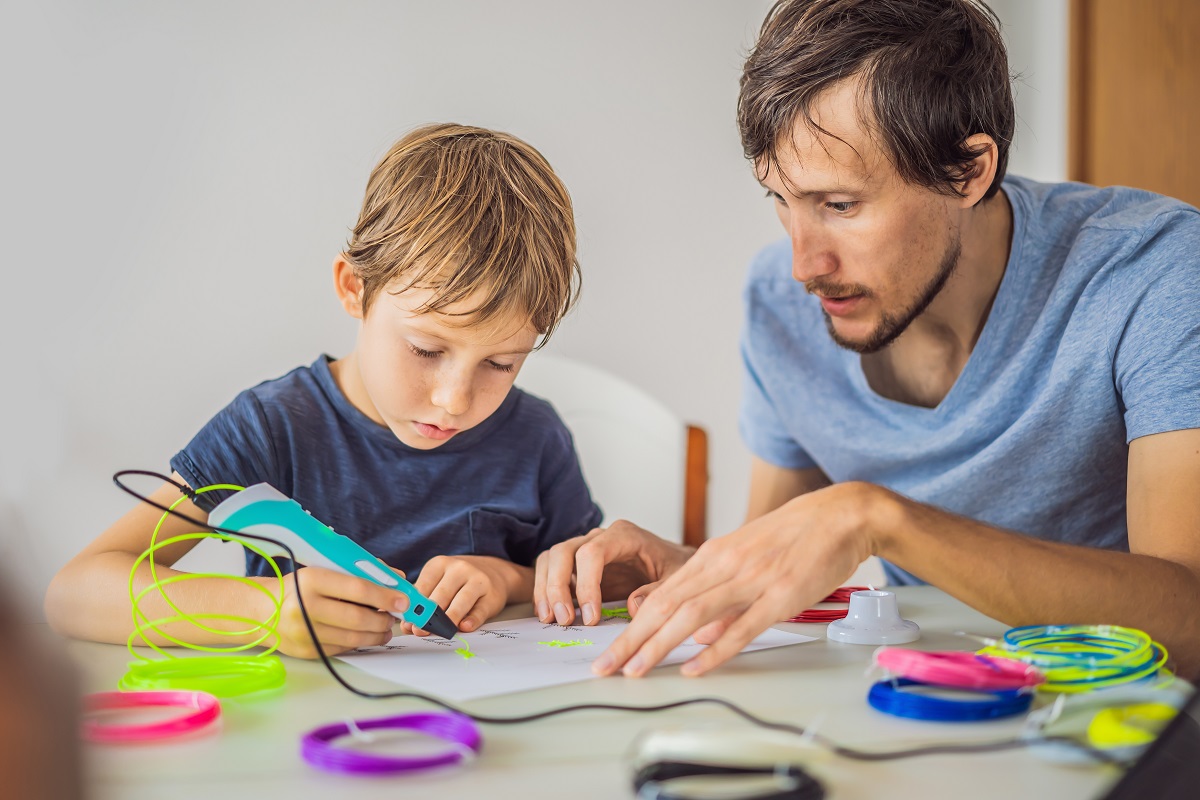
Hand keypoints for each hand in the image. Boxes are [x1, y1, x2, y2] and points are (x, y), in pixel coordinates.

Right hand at [260, 566, 407, 658]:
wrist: (262, 611)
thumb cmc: (300, 587)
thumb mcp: (325, 570)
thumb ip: (361, 573)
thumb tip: (396, 578)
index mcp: (312, 580)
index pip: (358, 588)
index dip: (385, 595)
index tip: (403, 600)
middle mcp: (306, 608)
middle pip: (358, 618)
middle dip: (384, 619)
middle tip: (394, 617)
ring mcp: (305, 633)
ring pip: (353, 638)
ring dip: (377, 634)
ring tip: (385, 628)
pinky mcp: (308, 651)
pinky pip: (343, 649)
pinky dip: (360, 643)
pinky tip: (367, 636)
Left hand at [401, 555, 525, 635]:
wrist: (493, 571)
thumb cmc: (458, 581)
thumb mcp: (439, 582)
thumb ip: (423, 602)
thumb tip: (407, 625)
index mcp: (440, 564)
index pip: (424, 586)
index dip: (414, 606)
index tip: (408, 622)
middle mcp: (459, 568)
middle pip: (441, 594)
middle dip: (429, 614)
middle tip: (420, 630)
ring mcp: (477, 580)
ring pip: (461, 600)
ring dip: (450, 617)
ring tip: (441, 630)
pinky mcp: (492, 595)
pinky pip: (480, 609)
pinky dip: (472, 619)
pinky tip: (464, 627)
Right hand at [533, 520, 692, 626]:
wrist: (673, 563)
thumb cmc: (675, 568)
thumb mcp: (677, 580)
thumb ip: (658, 591)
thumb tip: (633, 606)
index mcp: (624, 535)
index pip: (592, 553)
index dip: (586, 585)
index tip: (591, 617)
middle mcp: (600, 536)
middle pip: (564, 552)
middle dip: (558, 587)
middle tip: (564, 620)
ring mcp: (584, 547)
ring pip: (551, 558)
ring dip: (546, 589)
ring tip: (551, 620)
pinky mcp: (576, 564)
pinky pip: (550, 570)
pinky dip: (544, 591)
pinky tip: (549, 614)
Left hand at [591, 482, 881, 677]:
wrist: (839, 515)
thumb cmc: (796, 537)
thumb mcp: (746, 559)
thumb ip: (721, 596)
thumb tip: (699, 638)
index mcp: (713, 556)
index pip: (660, 596)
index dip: (631, 627)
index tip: (611, 652)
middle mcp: (724, 565)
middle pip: (665, 606)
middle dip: (630, 640)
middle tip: (604, 667)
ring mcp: (750, 580)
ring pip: (691, 615)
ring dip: (658, 645)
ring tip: (634, 670)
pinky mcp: (779, 595)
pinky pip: (741, 626)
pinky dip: (715, 649)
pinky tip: (694, 667)